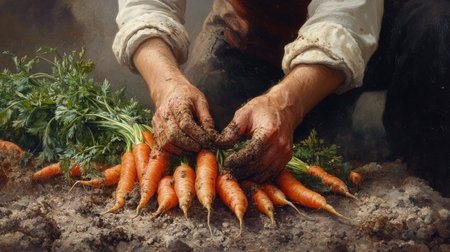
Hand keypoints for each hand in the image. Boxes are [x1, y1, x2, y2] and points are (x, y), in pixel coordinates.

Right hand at [133, 38, 215, 154]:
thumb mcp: (201, 101)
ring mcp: (157, 121)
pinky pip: (162, 144)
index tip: (207, 141)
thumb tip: (212, 134)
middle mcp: (164, 113)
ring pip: (167, 142)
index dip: (197, 136)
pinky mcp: (155, 128)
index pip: (186, 124)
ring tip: (193, 150)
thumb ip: (206, 117)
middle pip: (174, 135)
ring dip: (181, 150)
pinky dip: (173, 150)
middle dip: (189, 145)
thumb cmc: (188, 96)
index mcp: (177, 104)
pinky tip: (184, 149)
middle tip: (200, 148)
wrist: (169, 90)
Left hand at [216, 64, 344, 182]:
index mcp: (269, 132)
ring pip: (265, 174)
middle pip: (258, 166)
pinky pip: (271, 174)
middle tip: (227, 172)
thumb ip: (231, 130)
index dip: (237, 161)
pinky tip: (246, 175)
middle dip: (241, 172)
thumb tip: (219, 145)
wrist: (284, 109)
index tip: (225, 162)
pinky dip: (259, 178)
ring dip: (249, 178)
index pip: (252, 153)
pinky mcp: (286, 159)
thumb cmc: (261, 109)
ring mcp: (285, 153)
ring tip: (234, 175)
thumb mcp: (243, 114)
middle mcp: (280, 145)